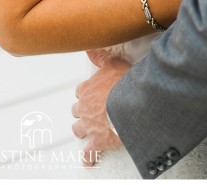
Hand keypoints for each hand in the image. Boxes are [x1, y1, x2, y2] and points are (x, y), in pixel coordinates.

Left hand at [71, 49, 130, 166]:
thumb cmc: (123, 82)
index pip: (80, 91)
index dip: (85, 92)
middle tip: (90, 111)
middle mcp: (84, 107)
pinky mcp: (97, 140)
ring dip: (82, 129)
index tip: (91, 93)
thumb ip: (100, 56)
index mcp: (87, 89)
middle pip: (77, 110)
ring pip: (78, 128)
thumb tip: (89, 47)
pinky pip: (89, 152)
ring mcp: (89, 125)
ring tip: (87, 130)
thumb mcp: (113, 63)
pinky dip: (88, 156)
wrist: (130, 103)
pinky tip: (88, 160)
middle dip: (82, 110)